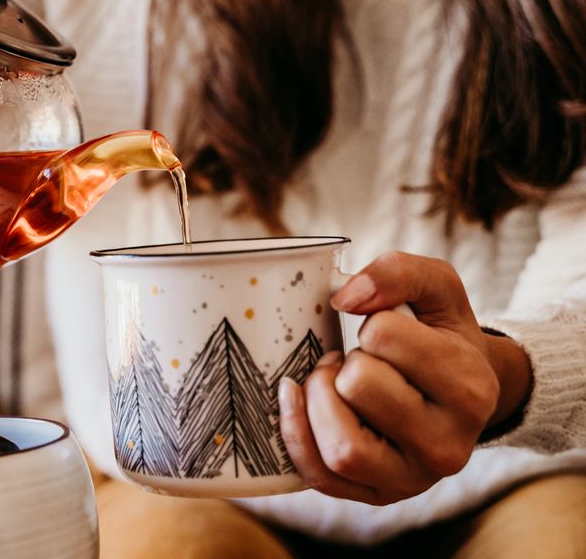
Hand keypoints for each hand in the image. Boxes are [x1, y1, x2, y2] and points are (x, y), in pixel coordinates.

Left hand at [278, 251, 532, 504]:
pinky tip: (296, 400)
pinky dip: (296, 434)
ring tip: (331, 382)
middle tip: (354, 359)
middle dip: (344, 362)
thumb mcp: (438, 290)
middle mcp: (450, 445)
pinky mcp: (376, 496)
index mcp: (471, 388)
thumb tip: (345, 296)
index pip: (385, 336)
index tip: (385, 333)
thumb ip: (400, 272)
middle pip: (360, 386)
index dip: (373, 324)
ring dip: (319, 400)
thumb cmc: (440, 337)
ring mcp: (413, 479)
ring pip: (342, 446)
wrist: (458, 396)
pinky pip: (320, 477)